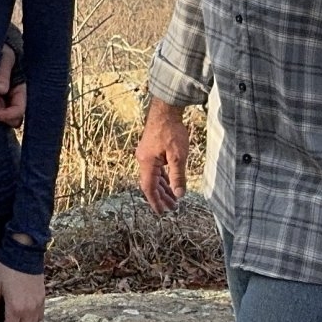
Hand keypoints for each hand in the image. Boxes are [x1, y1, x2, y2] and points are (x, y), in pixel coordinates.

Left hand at [0, 45, 25, 126]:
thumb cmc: (3, 49)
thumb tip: (1, 90)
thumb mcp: (5, 57)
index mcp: (20, 90)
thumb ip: (3, 72)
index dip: (6, 115)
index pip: (18, 111)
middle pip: (11, 120)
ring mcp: (2, 100)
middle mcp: (12, 98)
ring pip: (0, 118)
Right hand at [135, 99, 190, 214]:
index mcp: (146, 162)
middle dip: (161, 197)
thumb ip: (178, 176)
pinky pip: (155, 168)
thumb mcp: (178, 156)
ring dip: (162, 188)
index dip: (155, 202)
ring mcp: (146, 153)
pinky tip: (169, 182)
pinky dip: (162, 177)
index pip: (149, 188)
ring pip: (153, 176)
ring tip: (173, 198)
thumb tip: (179, 194)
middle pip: (150, 183)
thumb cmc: (171, 130)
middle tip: (172, 208)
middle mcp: (143, 159)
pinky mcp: (151, 148)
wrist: (165, 109)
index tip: (161, 213)